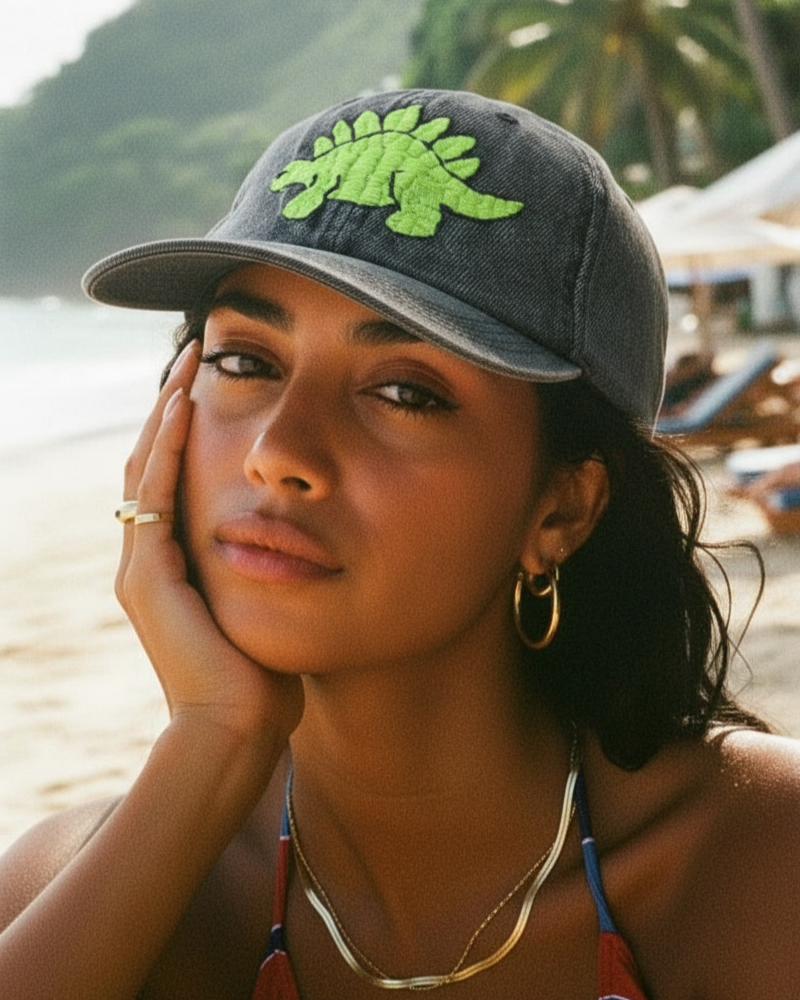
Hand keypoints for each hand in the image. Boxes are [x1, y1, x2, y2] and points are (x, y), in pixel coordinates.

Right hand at [116, 341, 303, 749]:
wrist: (238, 735)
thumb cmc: (266, 682)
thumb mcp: (272, 611)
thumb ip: (274, 574)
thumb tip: (308, 545)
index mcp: (176, 568)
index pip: (175, 478)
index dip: (190, 428)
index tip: (217, 381)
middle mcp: (150, 562)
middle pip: (153, 462)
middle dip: (173, 405)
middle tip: (196, 352)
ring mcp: (142, 569)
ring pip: (147, 467)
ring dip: (166, 411)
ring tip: (188, 363)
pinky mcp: (147, 579)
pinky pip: (154, 495)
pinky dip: (166, 448)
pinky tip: (184, 405)